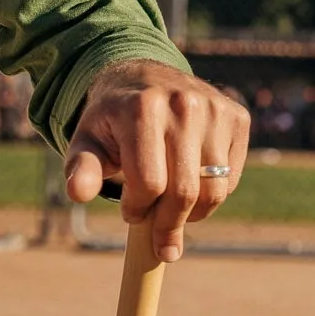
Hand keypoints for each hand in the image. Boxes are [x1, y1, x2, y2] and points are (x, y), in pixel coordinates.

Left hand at [64, 59, 249, 262]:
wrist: (145, 80)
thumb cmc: (114, 121)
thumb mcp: (88, 142)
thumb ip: (82, 169)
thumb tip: (77, 193)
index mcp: (143, 109)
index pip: (148, 184)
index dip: (137, 209)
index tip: (130, 213)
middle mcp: (184, 104)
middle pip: (184, 192)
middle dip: (167, 224)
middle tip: (157, 235)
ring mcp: (216, 110)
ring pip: (214, 191)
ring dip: (191, 214)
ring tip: (171, 210)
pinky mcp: (237, 118)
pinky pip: (230, 179)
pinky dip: (211, 195)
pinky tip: (190, 184)